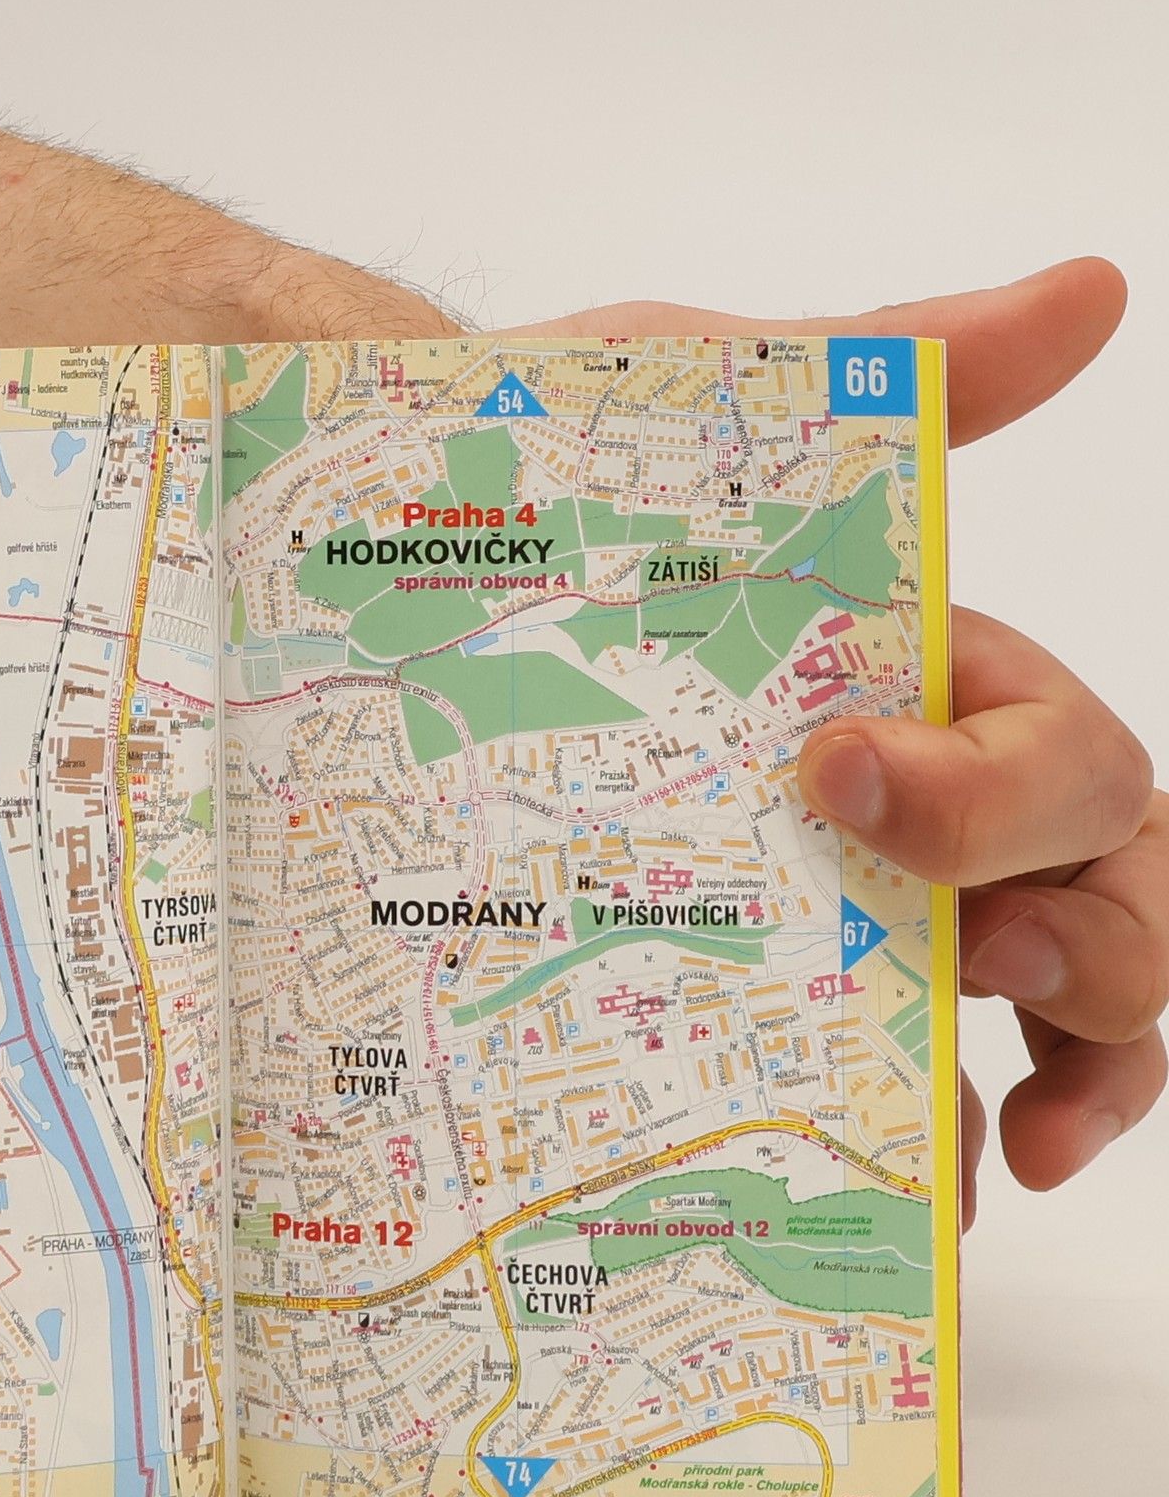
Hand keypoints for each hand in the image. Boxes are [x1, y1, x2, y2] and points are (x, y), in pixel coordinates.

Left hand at [517, 259, 1157, 1224]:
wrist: (397, 562)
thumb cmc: (564, 477)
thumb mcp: (706, 407)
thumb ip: (884, 373)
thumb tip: (1082, 294)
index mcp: (928, 677)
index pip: (1062, 754)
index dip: (1007, 791)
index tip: (846, 782)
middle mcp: (915, 800)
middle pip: (1101, 893)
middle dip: (1107, 951)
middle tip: (1007, 974)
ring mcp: (846, 906)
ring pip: (1029, 1007)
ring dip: (1066, 1076)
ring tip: (1009, 1149)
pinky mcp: (760, 991)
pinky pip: (889, 1091)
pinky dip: (926, 1151)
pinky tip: (910, 1202)